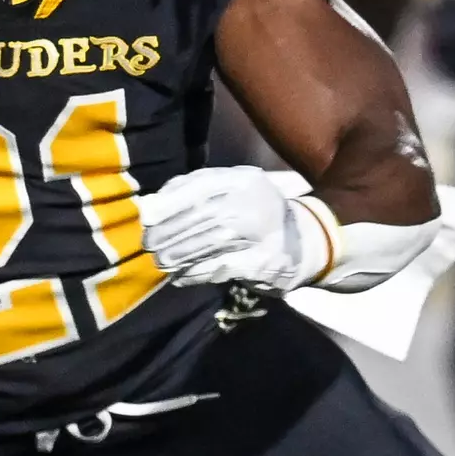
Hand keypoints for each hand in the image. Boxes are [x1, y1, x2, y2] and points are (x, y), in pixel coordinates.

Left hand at [136, 166, 324, 289]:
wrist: (307, 242)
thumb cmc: (256, 213)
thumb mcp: (229, 192)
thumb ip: (191, 193)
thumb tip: (150, 206)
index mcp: (243, 179)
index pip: (200, 186)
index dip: (170, 203)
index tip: (147, 219)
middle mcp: (254, 201)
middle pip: (202, 215)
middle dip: (170, 232)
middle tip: (150, 245)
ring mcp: (262, 232)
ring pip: (210, 242)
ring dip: (179, 254)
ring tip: (162, 261)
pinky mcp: (265, 262)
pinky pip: (222, 268)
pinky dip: (197, 273)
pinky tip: (181, 276)